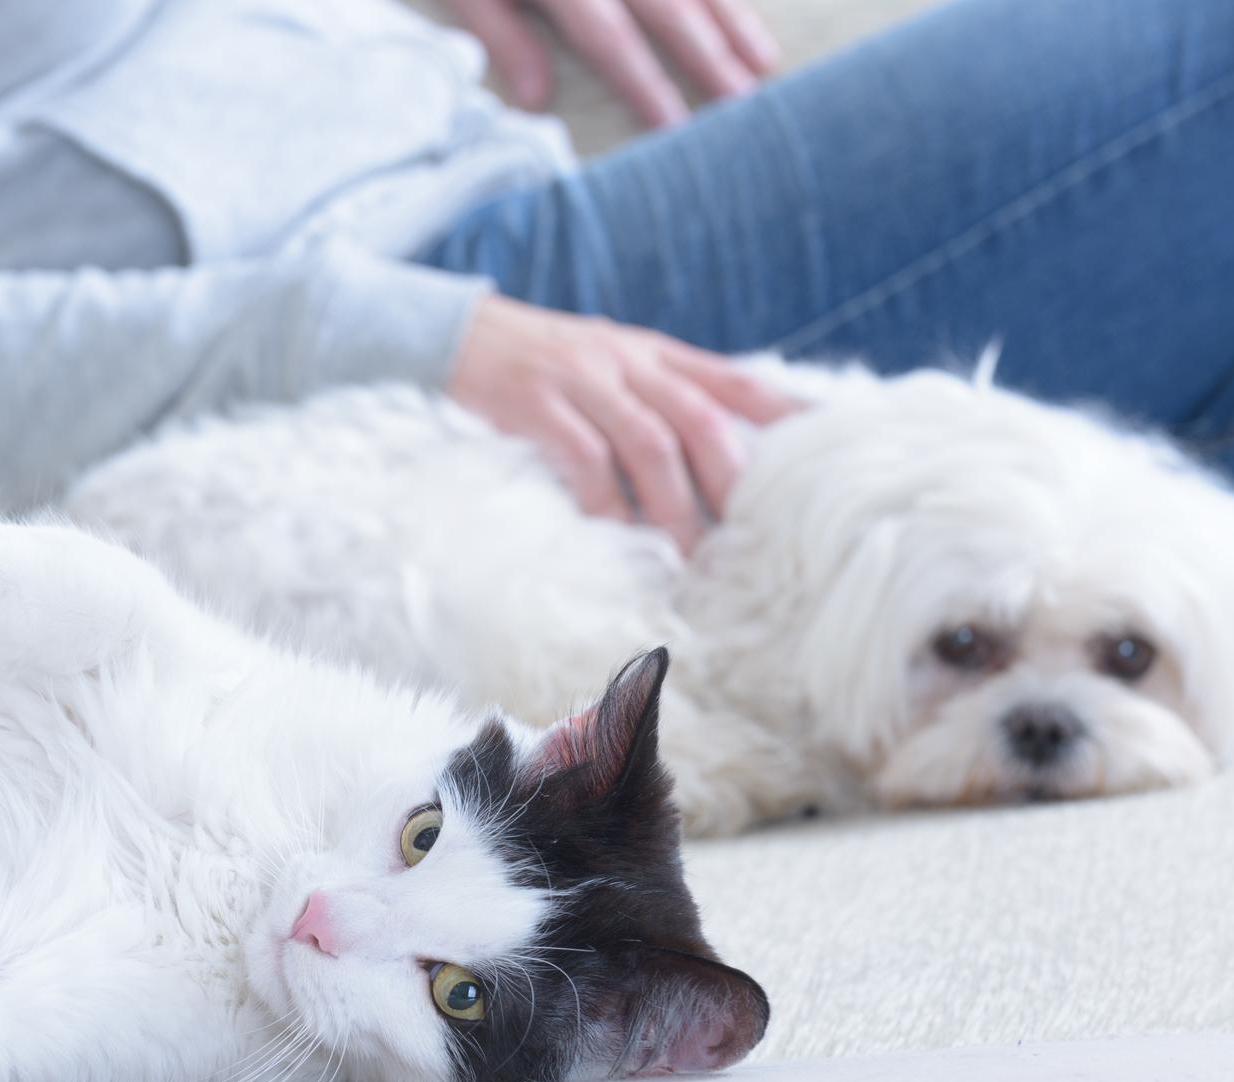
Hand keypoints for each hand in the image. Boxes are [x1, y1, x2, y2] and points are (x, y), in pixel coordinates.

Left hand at [441, 0, 779, 129]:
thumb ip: (502, 35)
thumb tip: (537, 100)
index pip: (612, 41)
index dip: (646, 86)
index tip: (677, 129)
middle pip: (670, 9)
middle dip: (711, 60)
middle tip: (748, 108)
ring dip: (732, 19)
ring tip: (763, 64)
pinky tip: (741, 8)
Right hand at [446, 295, 797, 551]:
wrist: (456, 332)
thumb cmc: (538, 361)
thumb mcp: (608, 359)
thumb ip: (658, 392)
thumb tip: (715, 446)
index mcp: (651, 352)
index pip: (730, 379)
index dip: (780, 411)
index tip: (823, 446)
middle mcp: (626, 361)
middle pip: (698, 416)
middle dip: (726, 477)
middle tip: (743, 533)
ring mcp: (581, 380)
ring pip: (648, 442)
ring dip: (672, 503)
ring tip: (684, 552)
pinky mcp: (536, 403)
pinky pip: (583, 457)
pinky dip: (605, 500)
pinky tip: (614, 533)